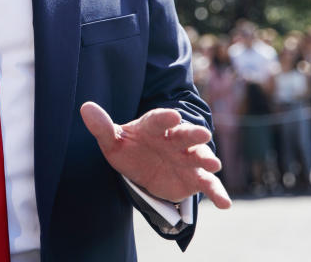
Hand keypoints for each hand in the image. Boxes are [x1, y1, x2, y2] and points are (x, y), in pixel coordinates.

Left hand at [80, 102, 231, 209]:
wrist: (143, 167)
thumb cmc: (128, 148)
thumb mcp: (112, 141)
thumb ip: (101, 126)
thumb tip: (85, 107)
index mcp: (153, 127)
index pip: (159, 120)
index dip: (165, 118)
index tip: (173, 116)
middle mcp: (174, 139)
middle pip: (185, 135)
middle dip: (193, 134)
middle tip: (203, 134)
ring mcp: (186, 158)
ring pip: (199, 156)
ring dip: (207, 159)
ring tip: (214, 164)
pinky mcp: (193, 177)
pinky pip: (207, 184)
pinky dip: (217, 192)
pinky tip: (225, 204)